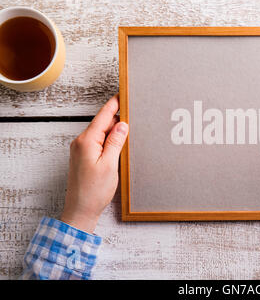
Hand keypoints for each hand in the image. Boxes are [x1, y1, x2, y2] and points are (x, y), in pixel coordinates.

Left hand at [60, 94, 128, 232]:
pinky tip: (119, 143)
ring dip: (114, 130)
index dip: (115, 104)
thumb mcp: (110, 164)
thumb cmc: (94, 191)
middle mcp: (81, 142)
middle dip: (117, 118)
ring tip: (130, 128)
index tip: (123, 94)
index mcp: (87, 141)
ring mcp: (81, 150)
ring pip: (101, 133)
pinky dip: (109, 140)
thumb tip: (122, 124)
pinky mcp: (84, 157)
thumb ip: (116, 142)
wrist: (80, 210)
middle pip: (102, 123)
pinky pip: (98, 142)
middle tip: (133, 112)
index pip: (103, 116)